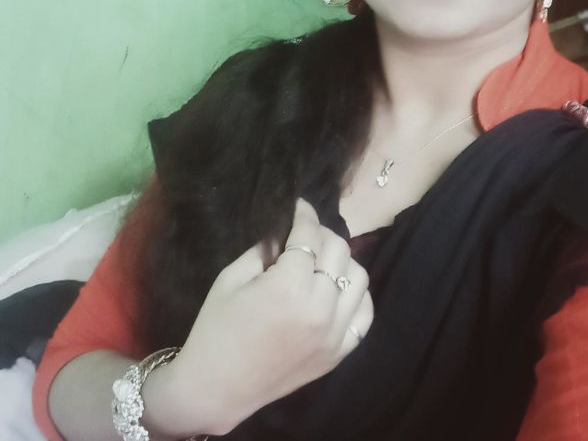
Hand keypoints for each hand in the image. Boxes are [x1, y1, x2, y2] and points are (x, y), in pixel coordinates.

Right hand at [167, 198, 372, 434]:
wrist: (216, 387)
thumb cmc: (215, 328)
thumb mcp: (231, 278)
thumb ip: (264, 249)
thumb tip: (286, 231)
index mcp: (289, 286)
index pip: (309, 235)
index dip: (304, 214)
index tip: (299, 206)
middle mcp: (320, 307)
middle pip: (339, 250)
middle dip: (322, 234)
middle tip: (305, 234)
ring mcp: (335, 333)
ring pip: (359, 277)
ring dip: (342, 262)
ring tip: (321, 261)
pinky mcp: (339, 353)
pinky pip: (364, 314)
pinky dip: (356, 295)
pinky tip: (336, 290)